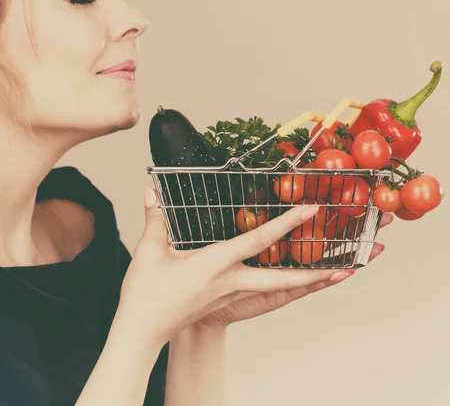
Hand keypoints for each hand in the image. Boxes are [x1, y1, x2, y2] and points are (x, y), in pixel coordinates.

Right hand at [116, 188, 357, 346]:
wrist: (143, 332)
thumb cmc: (146, 295)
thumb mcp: (149, 252)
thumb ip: (155, 218)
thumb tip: (151, 192)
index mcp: (215, 264)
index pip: (257, 240)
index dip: (285, 224)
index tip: (309, 210)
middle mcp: (231, 281)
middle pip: (283, 276)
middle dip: (319, 267)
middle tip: (351, 261)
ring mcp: (233, 294)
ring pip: (281, 286)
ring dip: (313, 279)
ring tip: (343, 271)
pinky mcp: (230, 301)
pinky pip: (268, 291)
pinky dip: (293, 284)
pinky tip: (307, 278)